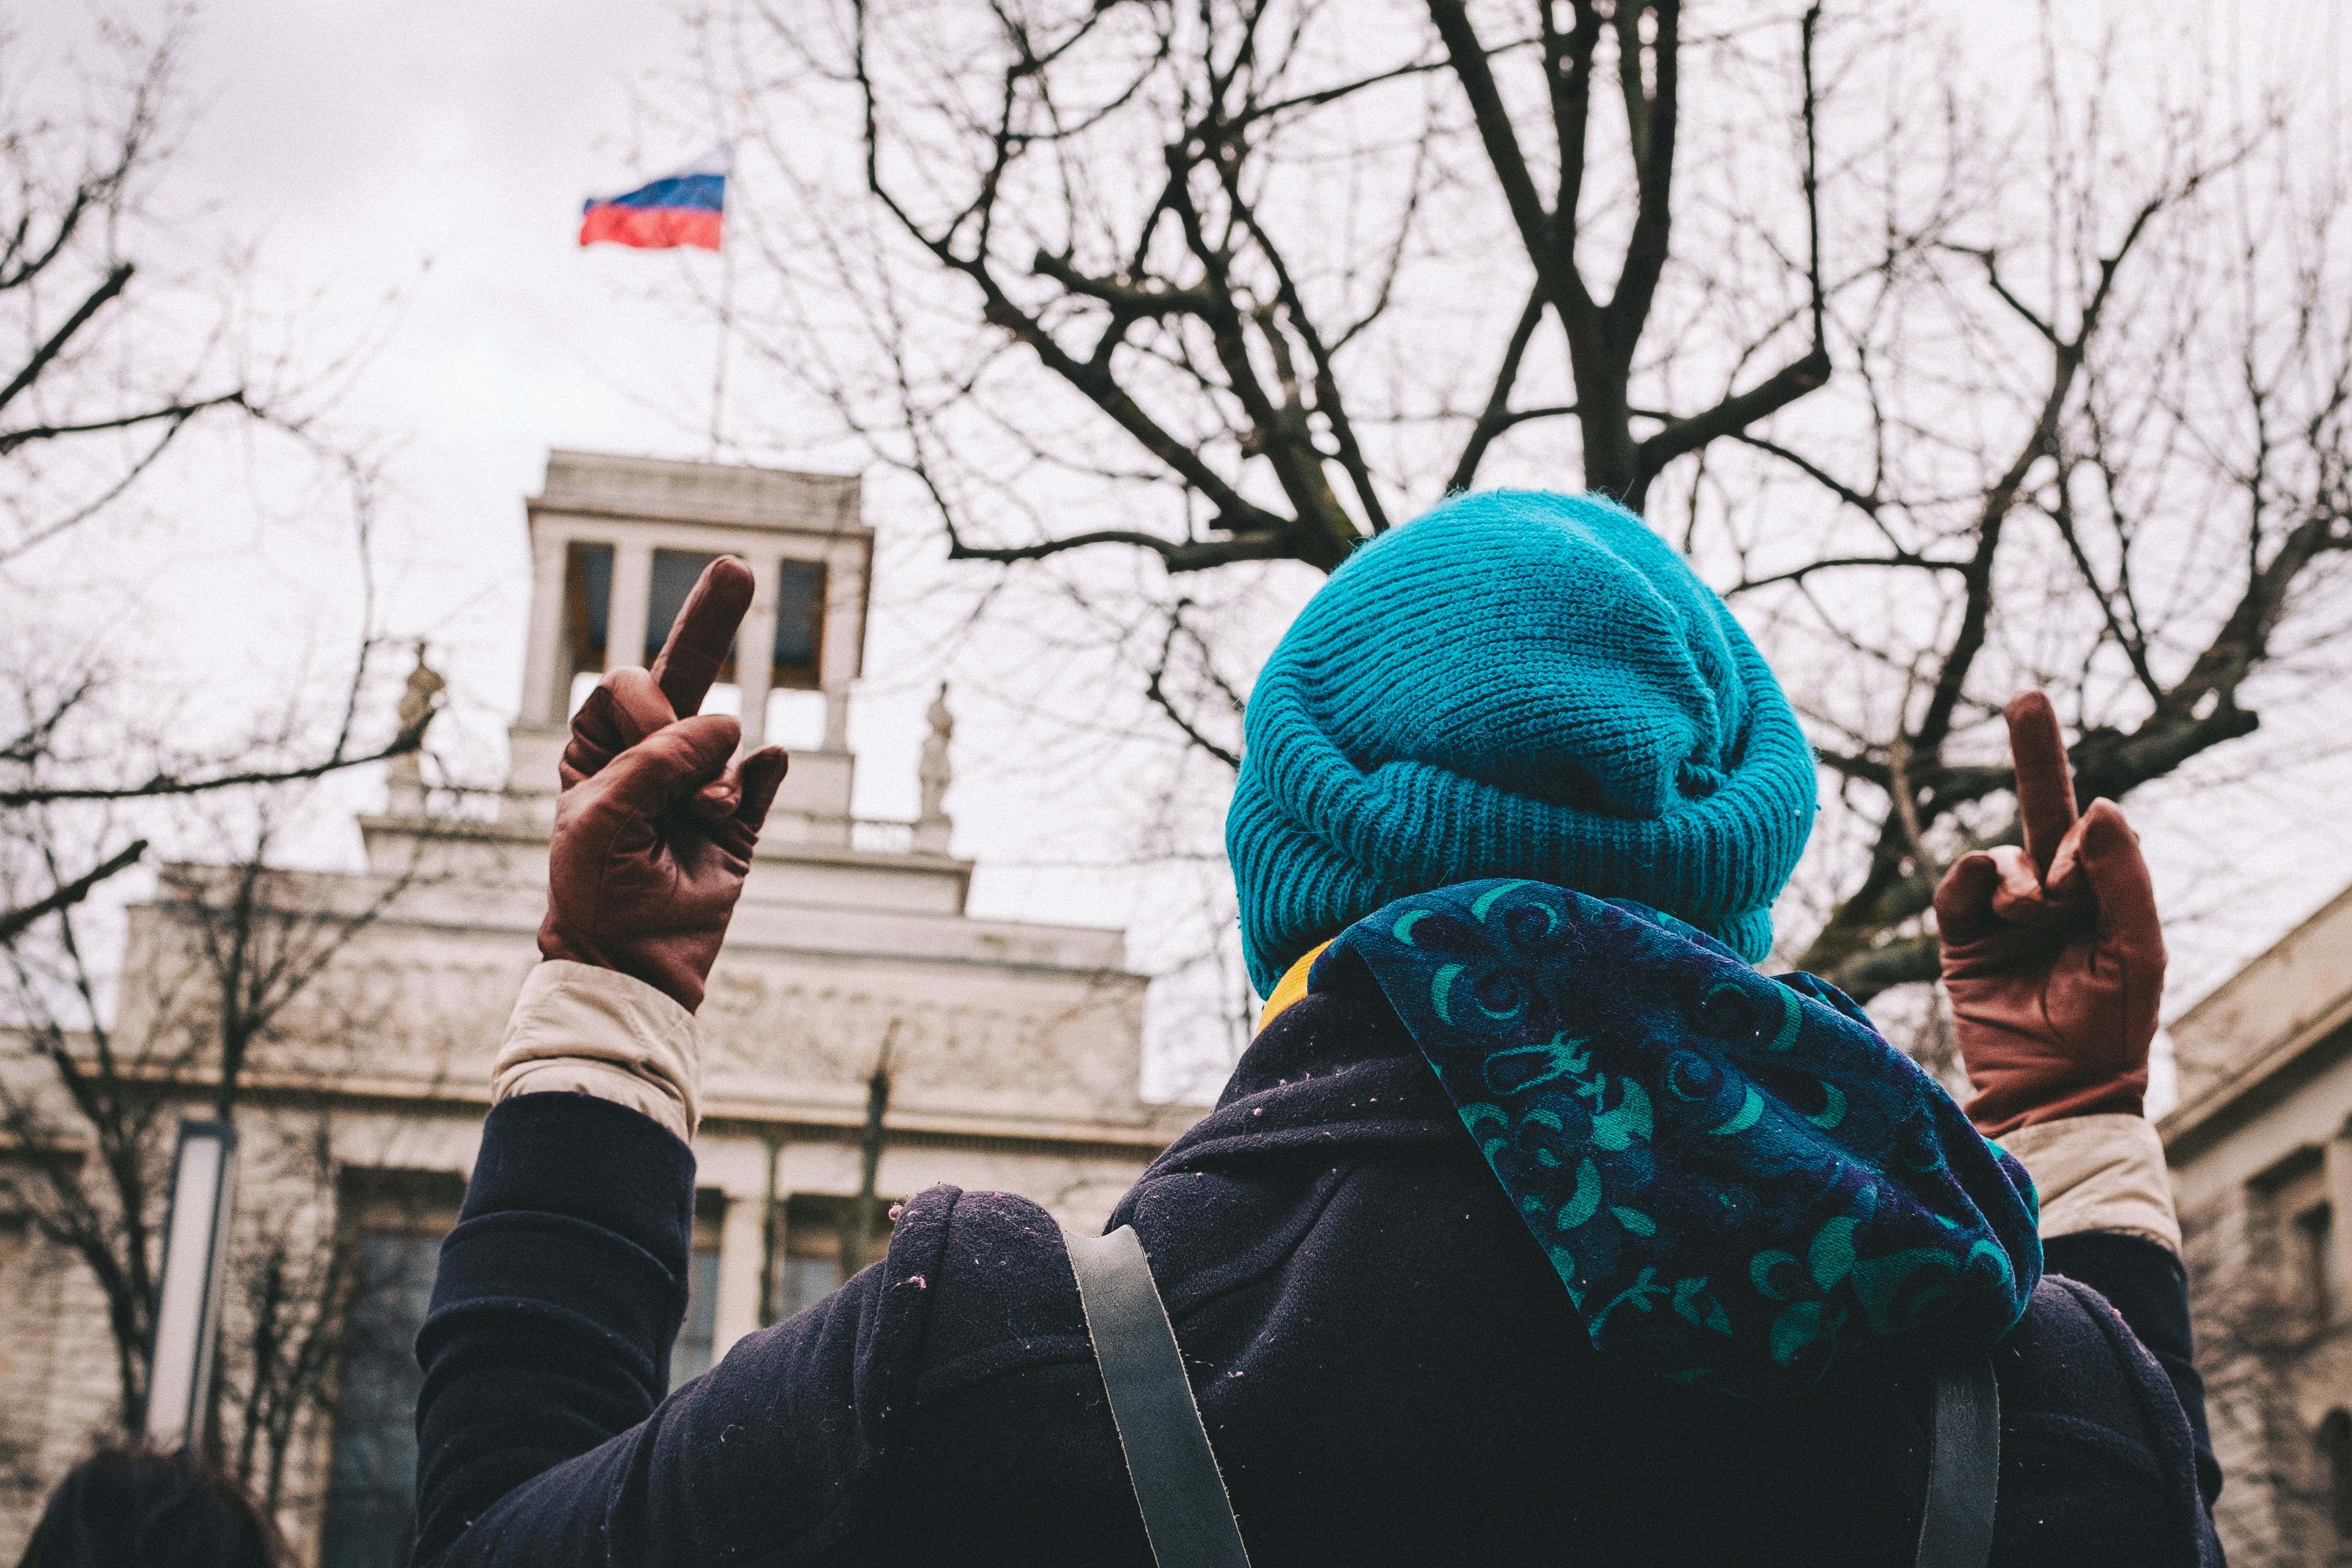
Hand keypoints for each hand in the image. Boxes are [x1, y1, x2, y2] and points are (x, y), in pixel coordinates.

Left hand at [538, 557, 789, 1011]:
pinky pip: (766, 775)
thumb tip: (733, 730)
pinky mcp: (741, 823)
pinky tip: (751, 785)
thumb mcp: (602, 816)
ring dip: (717, 774)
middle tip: (738, 567)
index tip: (656, 744)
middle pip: (683, 672)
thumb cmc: (594, 889)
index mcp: (598, 749)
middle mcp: (650, 757)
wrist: (631, 963)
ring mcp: (700, 786)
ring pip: (727, 737)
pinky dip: (763, 775)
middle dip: (709, 621)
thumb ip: (657, 761)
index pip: (629, 686)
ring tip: (701, 818)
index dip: (649, 707)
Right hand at [1932, 692, 2164, 1137]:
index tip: (2075, 880)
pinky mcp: (1961, 935)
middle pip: (2043, 807)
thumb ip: (2123, 876)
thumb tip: (2101, 804)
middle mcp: (2054, 895)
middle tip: (2028, 697)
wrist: (2055, 1089)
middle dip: (2036, 751)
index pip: (2094, 835)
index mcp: (2103, 896)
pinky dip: (1975, 879)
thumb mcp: (2136, 947)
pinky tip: (1994, 904)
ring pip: (2004, 854)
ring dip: (2019, 875)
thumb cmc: (2111, 1025)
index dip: (2086, 841)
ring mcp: (2004, 913)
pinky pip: (1961, 882)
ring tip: (2030, 912)